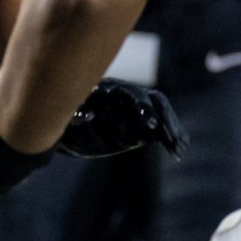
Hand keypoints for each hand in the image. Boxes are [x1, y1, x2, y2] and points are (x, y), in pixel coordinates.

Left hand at [57, 79, 184, 158]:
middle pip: (152, 100)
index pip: (129, 95)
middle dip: (163, 119)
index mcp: (106, 91)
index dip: (140, 108)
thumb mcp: (65, 122)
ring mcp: (133, 109)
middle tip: (170, 139)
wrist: (65, 132)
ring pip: (160, 112)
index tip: (149, 125)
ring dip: (171, 129)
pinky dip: (169, 136)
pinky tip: (178, 149)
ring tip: (178, 149)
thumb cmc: (62, 125)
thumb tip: (89, 115)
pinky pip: (159, 126)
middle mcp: (124, 96)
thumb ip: (76, 117)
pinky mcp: (138, 124)